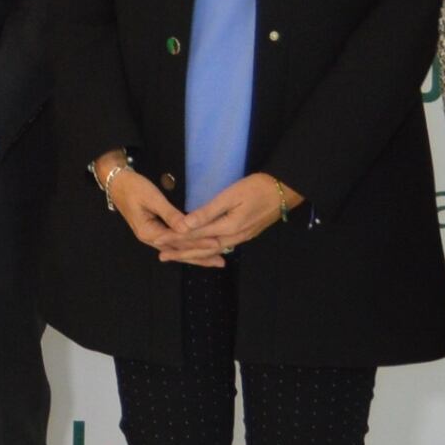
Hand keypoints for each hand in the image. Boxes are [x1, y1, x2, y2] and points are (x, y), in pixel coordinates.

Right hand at [96, 152, 212, 267]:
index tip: (215, 242)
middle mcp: (151, 238)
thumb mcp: (152, 198)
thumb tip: (186, 229)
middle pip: (179, 251)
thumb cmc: (133, 188)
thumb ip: (170, 214)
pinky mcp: (156, 231)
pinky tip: (198, 251)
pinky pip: (174, 243)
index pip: (178, 241)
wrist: (117, 182)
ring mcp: (153, 236)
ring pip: (178, 250)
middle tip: (221, 260)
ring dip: (196, 255)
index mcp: (149, 232)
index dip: (198, 242)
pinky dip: (188, 248)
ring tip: (215, 260)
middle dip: (201, 256)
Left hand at [163, 173, 292, 262]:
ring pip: (212, 249)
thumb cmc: (257, 188)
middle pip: (203, 248)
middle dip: (181, 252)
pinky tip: (202, 251)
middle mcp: (234, 237)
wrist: (285, 191)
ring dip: (193, 253)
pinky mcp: (246, 234)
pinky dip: (207, 250)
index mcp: (229, 228)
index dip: (176, 238)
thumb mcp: (231, 195)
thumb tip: (186, 224)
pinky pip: (221, 246)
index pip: (196, 235)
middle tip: (162, 256)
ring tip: (176, 256)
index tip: (158, 240)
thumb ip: (208, 211)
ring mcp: (241, 238)